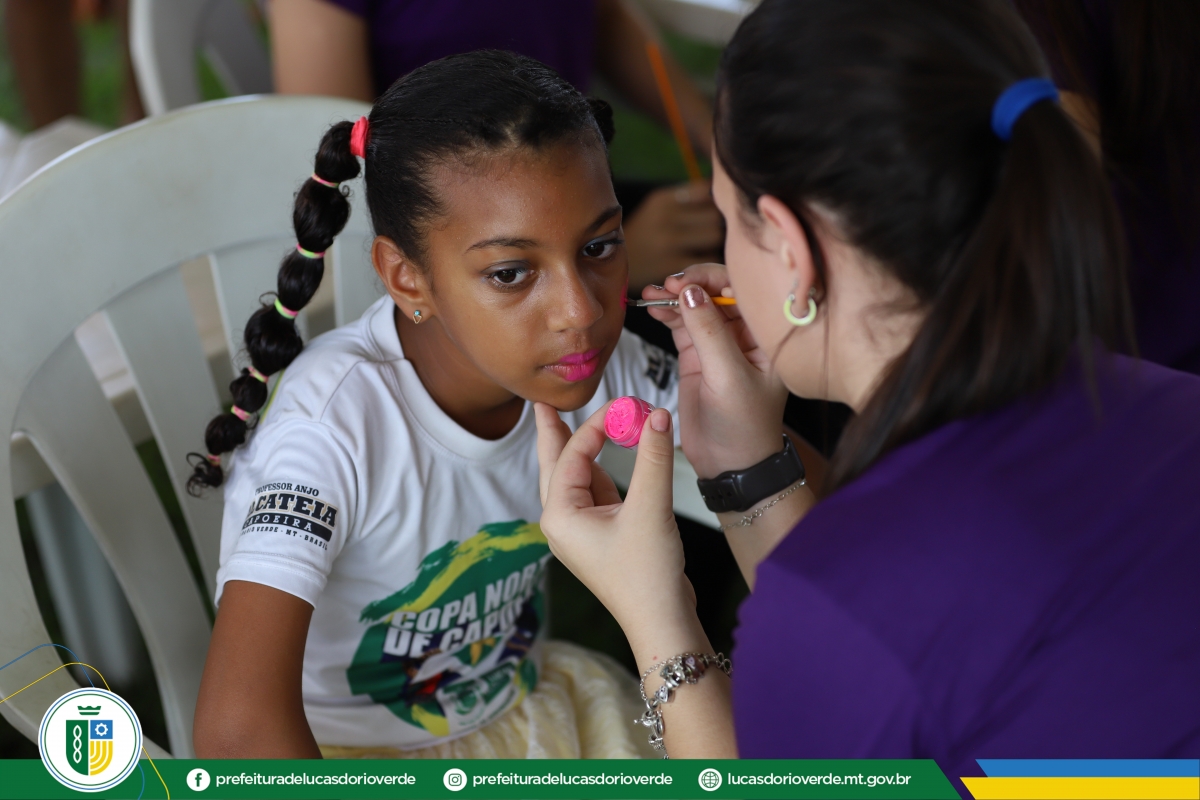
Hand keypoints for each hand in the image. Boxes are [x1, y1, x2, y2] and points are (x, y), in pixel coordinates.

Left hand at [535, 402, 705, 662]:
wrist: (660, 622)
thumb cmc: (647, 574)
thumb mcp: (651, 508)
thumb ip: (653, 458)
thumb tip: (657, 415)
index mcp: (560, 516)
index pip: (573, 455)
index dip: (596, 425)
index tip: (623, 404)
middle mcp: (563, 522)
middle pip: (554, 465)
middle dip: (552, 433)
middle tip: (543, 404)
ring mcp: (580, 531)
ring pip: (576, 479)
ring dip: (583, 451)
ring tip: (571, 421)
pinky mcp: (600, 536)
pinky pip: (594, 494)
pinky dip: (602, 471)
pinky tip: (606, 457)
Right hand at [623, 182, 722, 289]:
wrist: (606, 267)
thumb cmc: (640, 239)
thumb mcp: (656, 210)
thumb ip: (685, 200)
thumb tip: (719, 187)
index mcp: (661, 199)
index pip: (705, 191)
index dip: (712, 204)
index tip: (708, 214)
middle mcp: (664, 216)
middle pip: (714, 215)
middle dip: (715, 225)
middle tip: (710, 236)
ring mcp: (668, 241)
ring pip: (714, 236)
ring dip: (714, 243)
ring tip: (705, 250)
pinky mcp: (671, 265)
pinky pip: (706, 259)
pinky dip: (706, 264)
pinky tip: (697, 267)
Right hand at [642, 265, 788, 478]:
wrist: (730, 463)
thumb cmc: (744, 425)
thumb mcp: (728, 376)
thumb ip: (709, 332)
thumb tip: (689, 291)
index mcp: (764, 334)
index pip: (741, 290)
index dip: (712, 278)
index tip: (685, 282)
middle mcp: (744, 333)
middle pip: (715, 292)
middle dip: (689, 284)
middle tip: (666, 286)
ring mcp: (718, 343)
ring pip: (695, 306)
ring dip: (672, 297)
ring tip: (651, 295)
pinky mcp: (697, 355)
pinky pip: (681, 325)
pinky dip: (666, 314)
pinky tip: (653, 308)